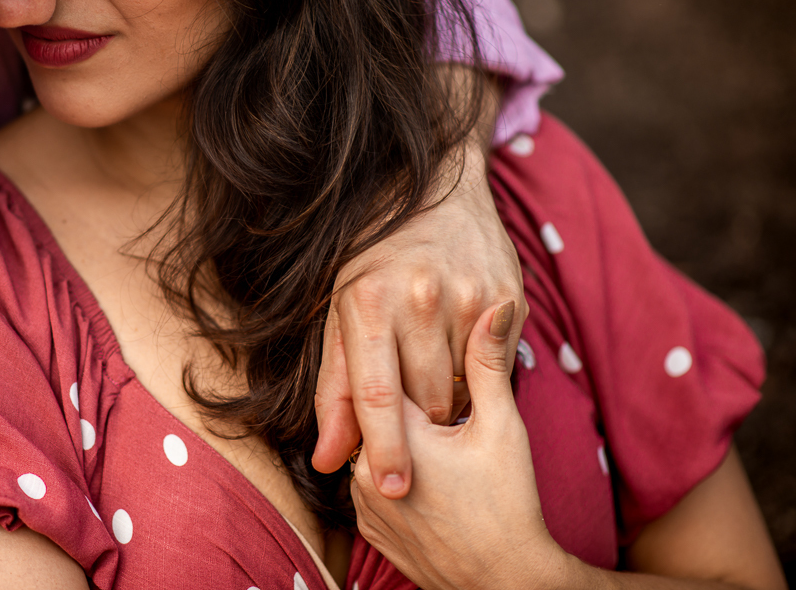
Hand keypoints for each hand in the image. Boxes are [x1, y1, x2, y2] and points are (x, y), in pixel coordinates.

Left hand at [311, 131, 526, 496]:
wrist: (438, 189)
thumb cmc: (375, 259)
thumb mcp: (341, 312)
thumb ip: (335, 389)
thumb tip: (326, 460)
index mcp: (367, 300)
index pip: (374, 393)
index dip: (383, 448)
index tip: (393, 489)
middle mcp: (420, 298)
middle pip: (424, 402)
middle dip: (416, 426)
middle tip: (410, 420)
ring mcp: (469, 297)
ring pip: (462, 390)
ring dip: (447, 404)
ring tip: (431, 378)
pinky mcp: (508, 298)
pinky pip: (492, 367)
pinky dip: (474, 376)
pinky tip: (457, 351)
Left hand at [349, 302, 568, 589]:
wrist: (505, 581)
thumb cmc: (508, 503)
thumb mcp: (501, 427)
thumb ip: (487, 364)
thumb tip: (495, 309)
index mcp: (396, 435)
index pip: (383, 375)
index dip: (409, 363)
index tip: (426, 352)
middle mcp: (364, 468)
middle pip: (375, 411)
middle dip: (401, 401)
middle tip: (441, 412)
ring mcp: (361, 502)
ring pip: (371, 446)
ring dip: (395, 437)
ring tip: (439, 453)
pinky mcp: (367, 526)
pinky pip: (370, 481)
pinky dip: (392, 470)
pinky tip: (428, 477)